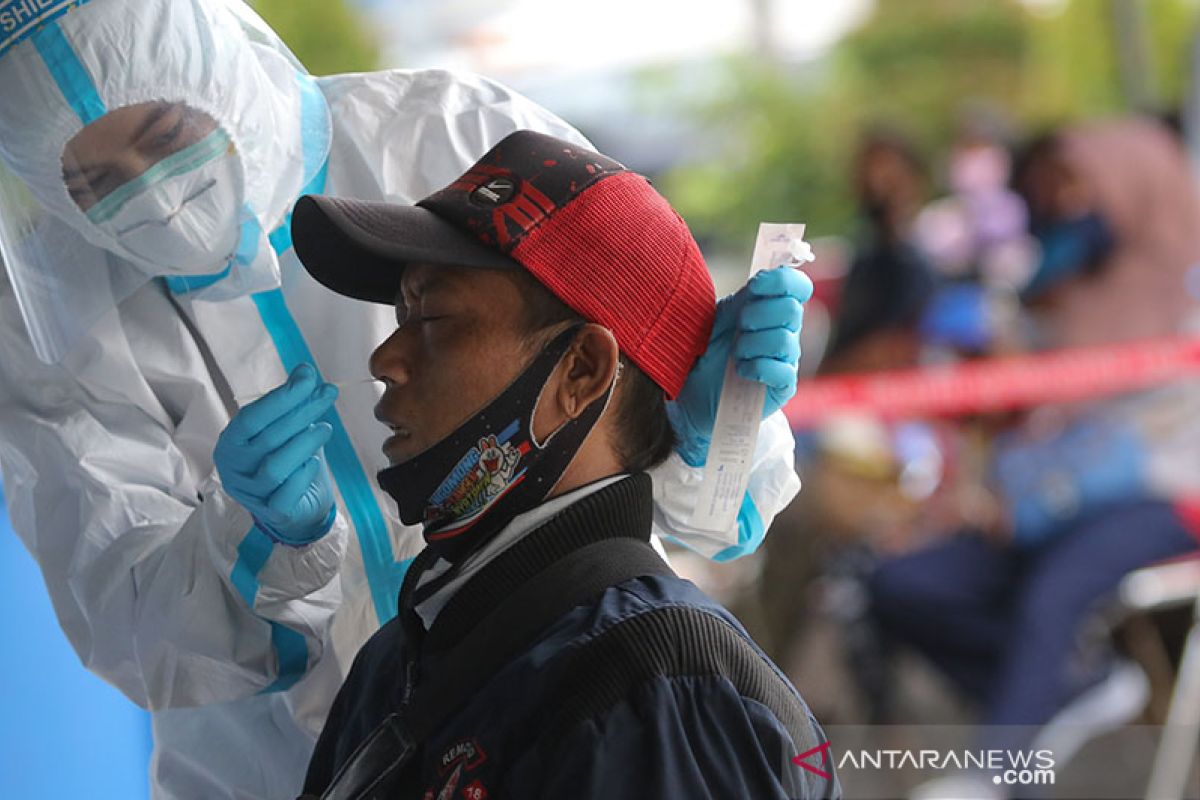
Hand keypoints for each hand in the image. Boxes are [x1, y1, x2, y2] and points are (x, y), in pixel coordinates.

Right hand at [214, 364, 338, 545]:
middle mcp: (234, 469)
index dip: (281, 397)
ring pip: (276, 467)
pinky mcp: (272, 513)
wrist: (294, 507)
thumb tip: (305, 371)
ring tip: (326, 428)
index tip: (308, 377)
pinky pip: (286, 495)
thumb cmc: (286, 460)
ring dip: (304, 443)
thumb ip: (293, 402)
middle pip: (268, 438)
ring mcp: (251, 494)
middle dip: (302, 412)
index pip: (252, 418)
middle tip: (328, 394)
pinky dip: (302, 475)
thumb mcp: (287, 428)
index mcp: (231, 444)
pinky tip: (313, 462)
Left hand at [668, 266, 812, 466]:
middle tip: (738, 328)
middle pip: (792, 310)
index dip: (782, 281)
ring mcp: (786, 360)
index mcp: (771, 308)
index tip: (754, 287)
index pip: (798, 286)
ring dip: (751, 344)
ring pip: (783, 340)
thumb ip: (742, 299)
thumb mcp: (718, 318)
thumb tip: (764, 277)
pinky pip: (782, 371)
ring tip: (735, 355)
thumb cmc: (706, 350)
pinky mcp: (783, 387)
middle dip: (757, 315)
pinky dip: (756, 367)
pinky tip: (741, 371)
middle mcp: (785, 332)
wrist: (691, 391)